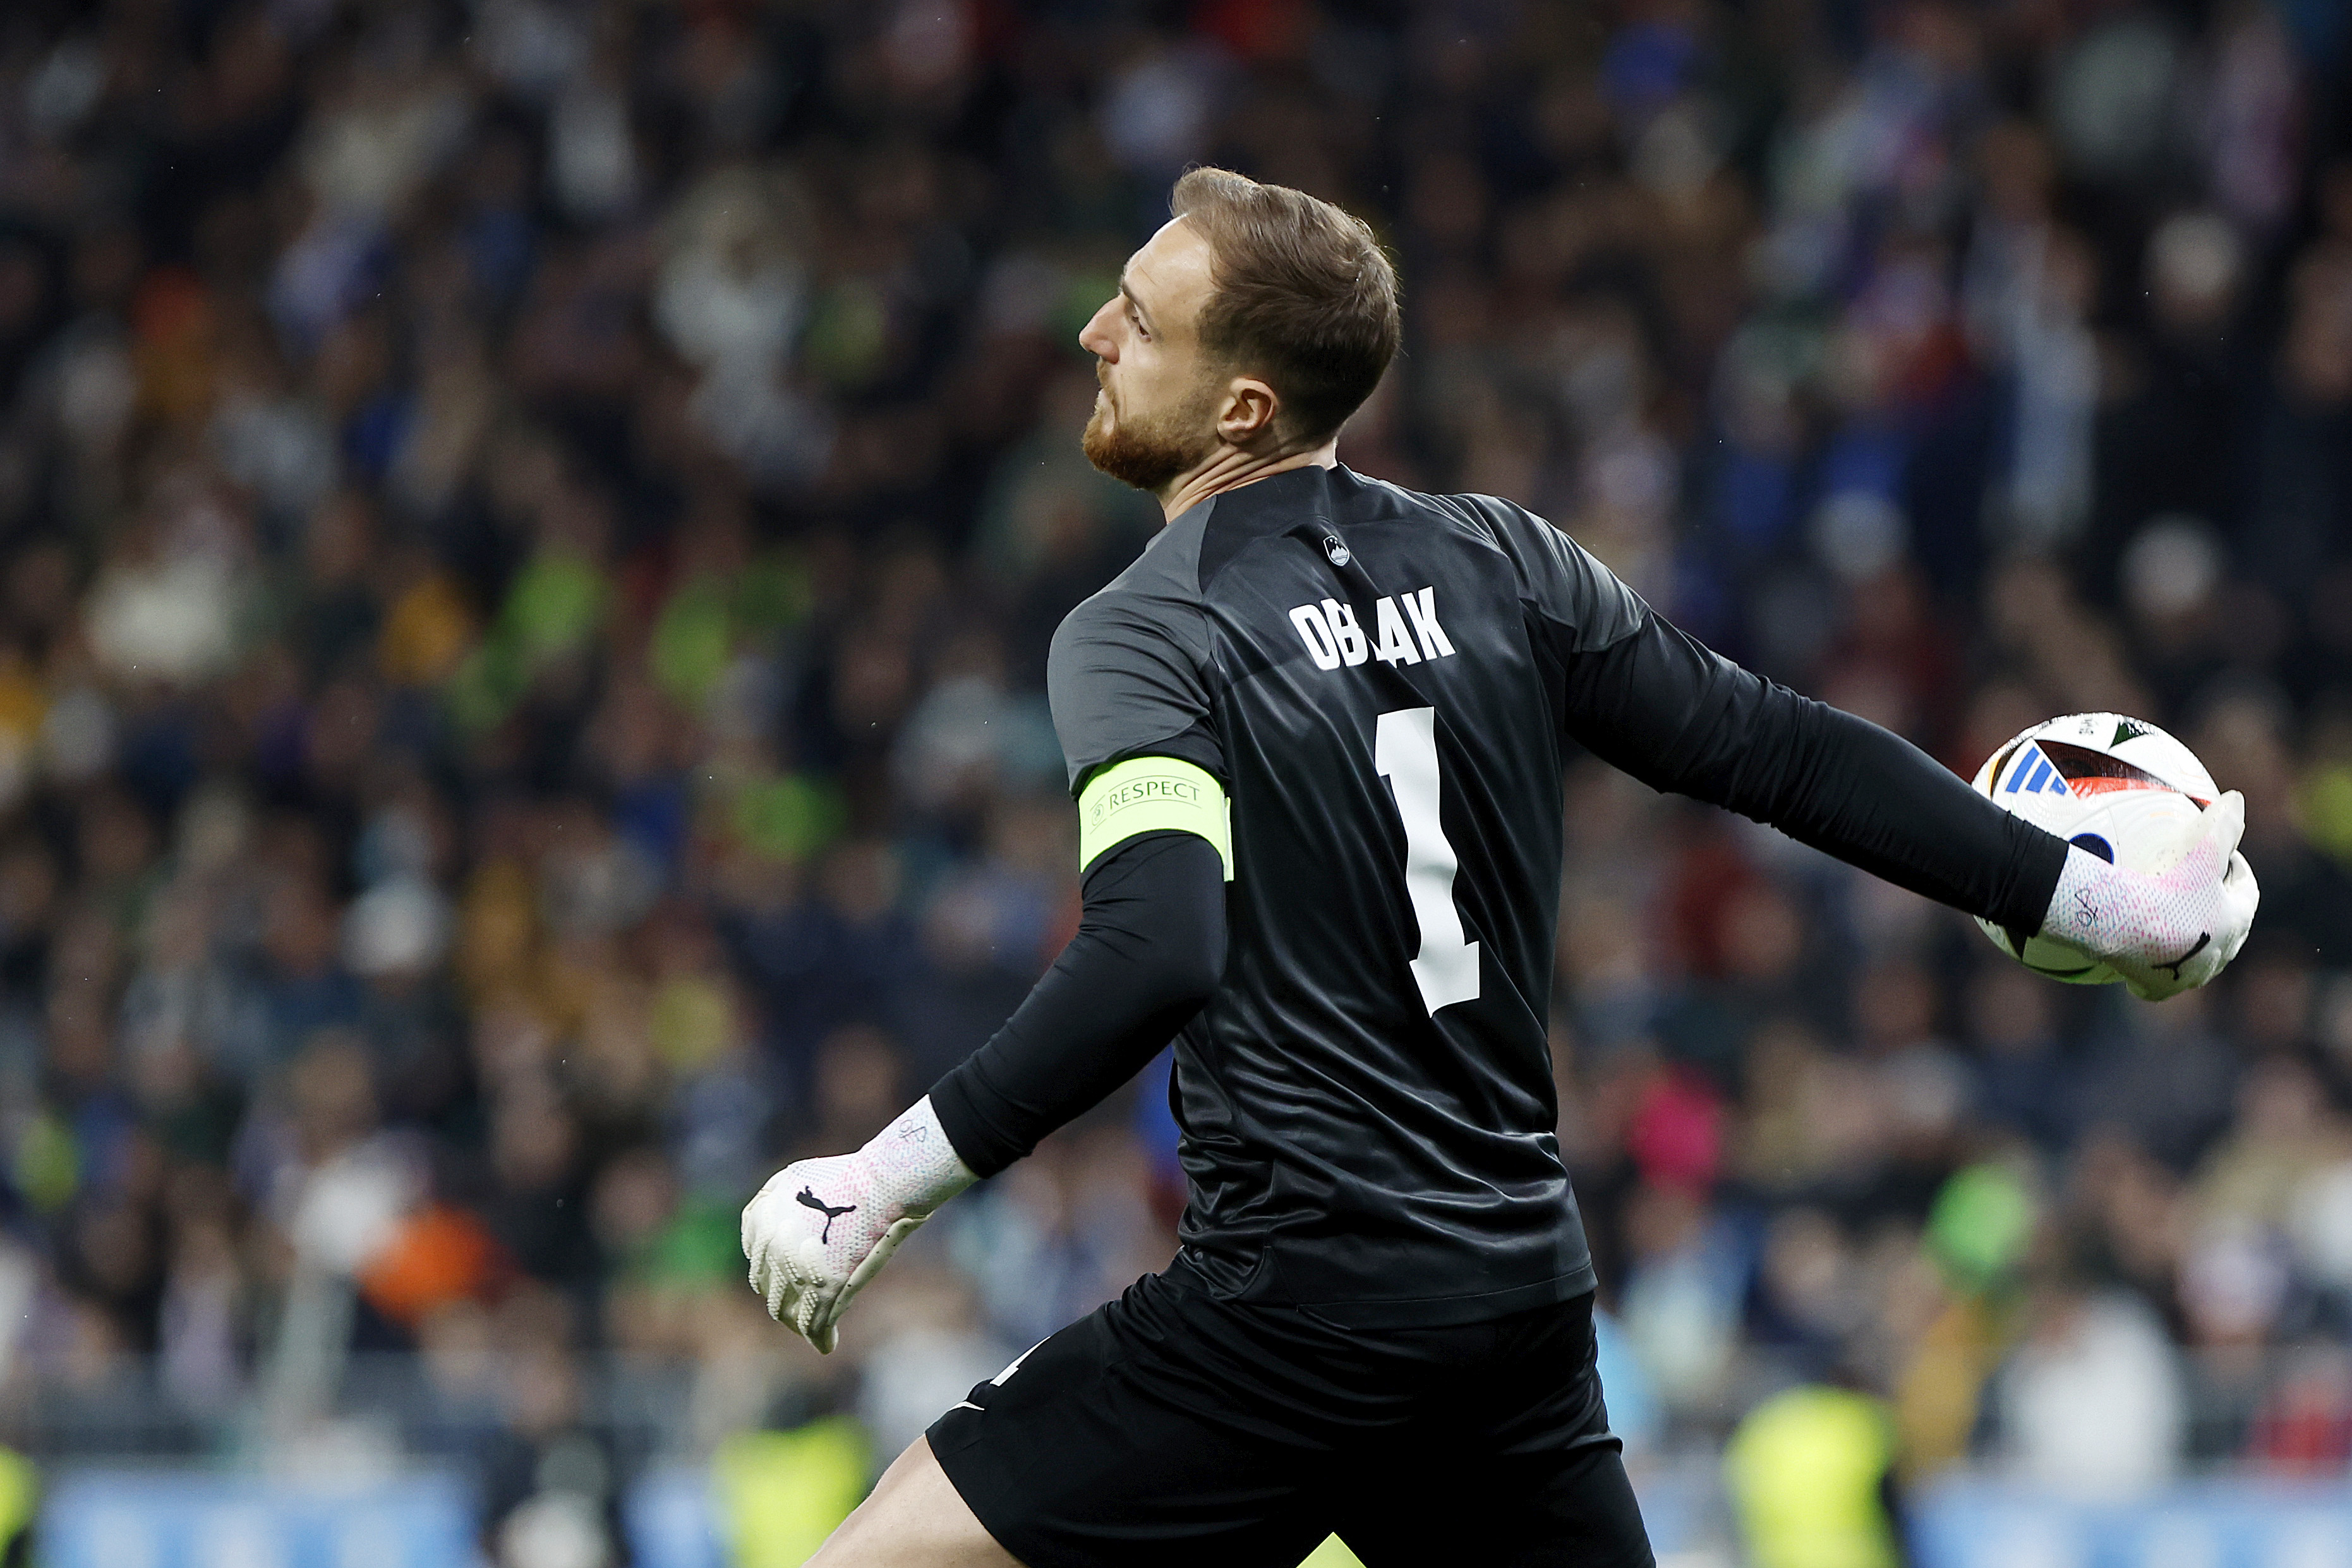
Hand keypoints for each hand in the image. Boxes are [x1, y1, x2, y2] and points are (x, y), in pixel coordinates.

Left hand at [740, 1098, 975, 1352]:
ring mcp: (796, 1269)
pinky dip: (820, 1338)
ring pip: (785, 1311)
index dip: (773, 1276)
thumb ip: (771, 1205)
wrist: (880, 1182)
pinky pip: (814, 1324)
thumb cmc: (848, 1177)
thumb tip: (764, 1236)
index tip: (788, 1284)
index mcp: (760, 1220)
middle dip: (784, 1301)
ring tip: (812, 1330)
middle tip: (800, 1311)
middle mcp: (771, 1246)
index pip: (759, 1262)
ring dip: (797, 1324)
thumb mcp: (795, 1179)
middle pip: (769, 1289)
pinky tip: (827, 1343)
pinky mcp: (824, 1288)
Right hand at [2041, 790, 2259, 1001]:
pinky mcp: (2160, 988)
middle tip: (2201, 891)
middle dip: (2219, 910)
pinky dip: (2160, 971)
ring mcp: (2189, 975)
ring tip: (2175, 926)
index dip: (2238, 873)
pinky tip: (2148, 964)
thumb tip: (2236, 798)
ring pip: (2200, 959)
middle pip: (2228, 929)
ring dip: (2193, 942)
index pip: (2248, 894)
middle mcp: (2219, 954)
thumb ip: (2222, 824)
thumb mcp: (2200, 850)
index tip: (2224, 858)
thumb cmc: (2166, 889)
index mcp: (2234, 923)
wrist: (2125, 931)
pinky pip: (2162, 981)